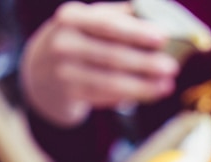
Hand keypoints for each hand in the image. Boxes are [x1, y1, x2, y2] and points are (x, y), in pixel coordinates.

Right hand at [19, 1, 179, 126]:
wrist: (39, 72)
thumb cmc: (76, 41)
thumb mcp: (86, 22)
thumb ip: (116, 17)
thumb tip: (156, 13)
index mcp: (71, 17)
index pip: (108, 25)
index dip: (136, 31)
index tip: (163, 37)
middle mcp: (63, 44)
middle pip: (111, 55)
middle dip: (145, 63)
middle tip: (171, 67)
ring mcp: (64, 72)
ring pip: (111, 81)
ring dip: (142, 85)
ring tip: (166, 86)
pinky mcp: (69, 95)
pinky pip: (105, 97)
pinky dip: (129, 97)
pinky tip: (149, 95)